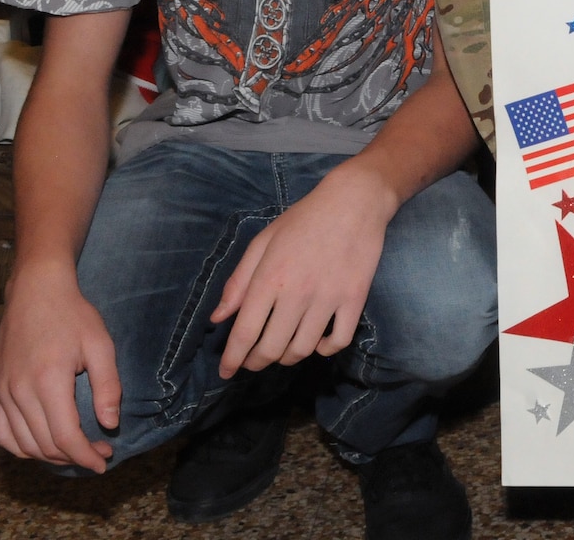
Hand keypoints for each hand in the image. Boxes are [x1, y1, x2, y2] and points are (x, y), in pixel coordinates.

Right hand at [0, 266, 120, 471]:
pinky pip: (1, 433)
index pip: (65, 437)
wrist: (35, 292)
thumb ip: (107, 386)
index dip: (85, 456)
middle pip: (45, 445)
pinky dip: (21, 447)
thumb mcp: (101, 345)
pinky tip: (42, 444)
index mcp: (48, 380)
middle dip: (74, 457)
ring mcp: (1, 392)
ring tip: (75, 450)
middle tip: (99, 452)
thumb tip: (110, 424)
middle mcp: (19, 391)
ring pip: (22, 444)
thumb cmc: (73, 315)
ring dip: (49, 456)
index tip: (104, 461)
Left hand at [211, 163, 395, 377]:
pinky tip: (317, 343)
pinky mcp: (355, 298)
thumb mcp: (263, 241)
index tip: (226, 372)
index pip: (245, 333)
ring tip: (282, 351)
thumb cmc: (304, 219)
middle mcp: (297, 293)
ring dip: (288, 357)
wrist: (354, 201)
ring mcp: (329, 298)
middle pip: (272, 348)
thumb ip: (238, 281)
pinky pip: (339, 340)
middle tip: (253, 361)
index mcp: (269, 278)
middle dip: (257, 362)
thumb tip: (218, 318)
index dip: (232, 360)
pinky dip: (325, 350)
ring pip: (303, 349)